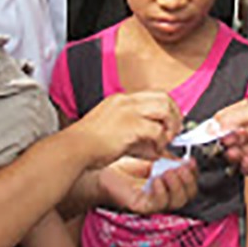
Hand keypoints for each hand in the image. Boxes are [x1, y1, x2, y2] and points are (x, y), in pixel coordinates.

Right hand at [66, 92, 181, 167]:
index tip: (170, 123)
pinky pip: (157, 130)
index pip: (153, 95)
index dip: (167, 109)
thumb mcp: (113, 133)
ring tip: (166, 141)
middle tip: (174, 132)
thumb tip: (156, 147)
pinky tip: (154, 151)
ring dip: (170, 126)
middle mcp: (125, 101)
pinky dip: (160, 141)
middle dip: (175, 115)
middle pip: (164, 97)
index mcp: (120, 100)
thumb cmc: (87, 146)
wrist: (72, 149)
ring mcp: (128, 111)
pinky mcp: (130, 126)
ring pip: (164, 109)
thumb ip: (136, 137)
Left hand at [98, 156, 197, 214]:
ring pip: (176, 202)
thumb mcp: (150, 157)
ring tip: (169, 172)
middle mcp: (163, 195)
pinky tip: (156, 179)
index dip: (193, 174)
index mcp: (168, 184)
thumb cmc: (122, 165)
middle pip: (187, 196)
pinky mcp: (142, 206)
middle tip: (181, 168)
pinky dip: (160, 192)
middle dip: (188, 181)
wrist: (101, 171)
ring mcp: (154, 202)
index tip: (190, 161)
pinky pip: (158, 204)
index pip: (190, 185)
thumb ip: (168, 159)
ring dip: (176, 186)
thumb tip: (183, 157)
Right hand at [214, 91, 247, 174]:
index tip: (207, 136)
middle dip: (227, 144)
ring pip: (241, 154)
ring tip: (238, 155)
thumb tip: (214, 125)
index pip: (226, 121)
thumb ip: (236, 118)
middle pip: (231, 139)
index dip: (216, 129)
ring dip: (237, 156)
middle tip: (226, 146)